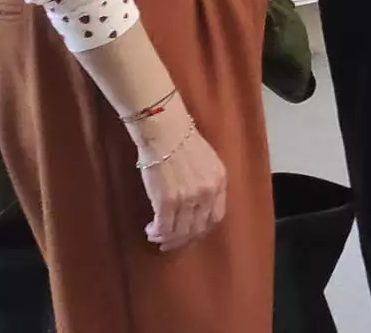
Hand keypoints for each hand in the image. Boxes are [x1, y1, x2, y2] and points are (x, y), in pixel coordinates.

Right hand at [131, 105, 226, 251]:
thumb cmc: (183, 141)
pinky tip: (150, 230)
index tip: (190, 233)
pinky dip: (157, 232)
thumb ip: (207, 183)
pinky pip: (164, 227)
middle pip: (197, 228)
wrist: (165, 130)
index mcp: (220, 181)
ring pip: (180, 231)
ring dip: (167, 238)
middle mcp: (208, 193)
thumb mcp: (207, 161)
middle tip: (170, 241)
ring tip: (157, 235)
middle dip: (183, 239)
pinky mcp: (167, 201)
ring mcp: (188, 198)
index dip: (202, 229)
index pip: (216, 217)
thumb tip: (198, 206)